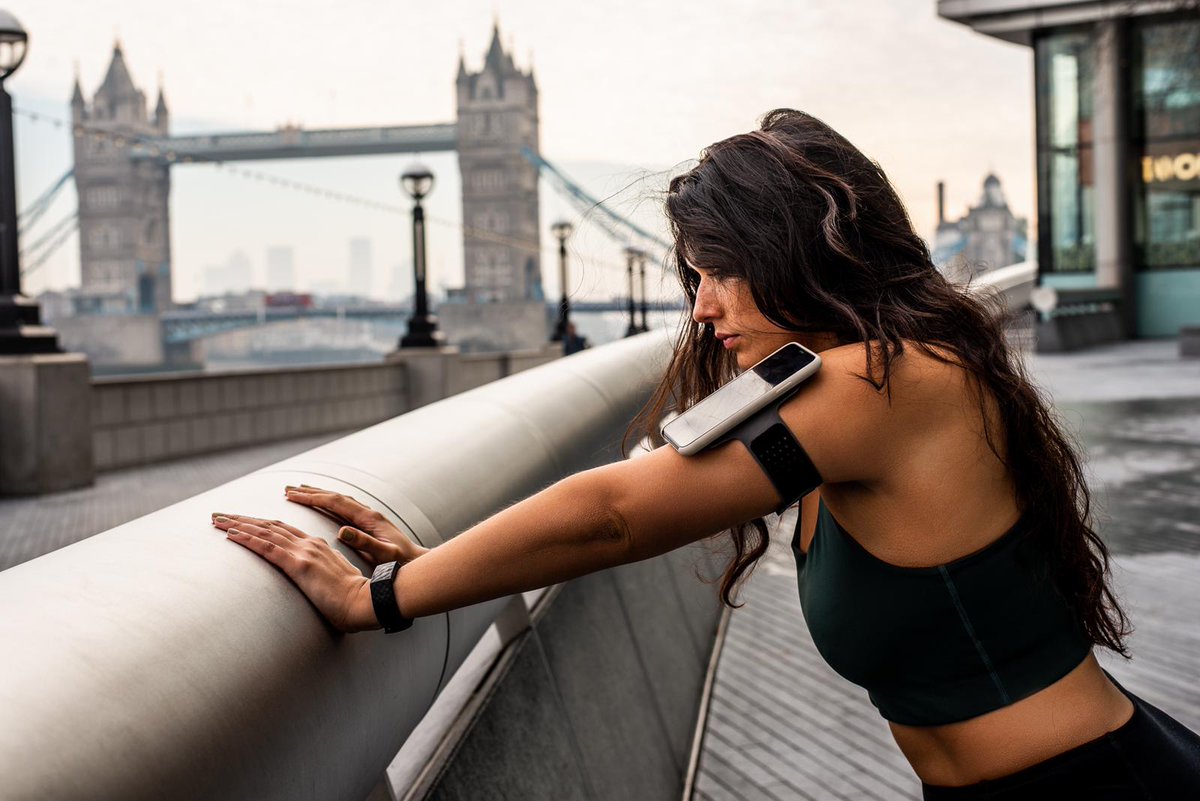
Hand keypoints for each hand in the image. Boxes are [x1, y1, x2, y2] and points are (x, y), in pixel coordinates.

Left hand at [210, 513, 376, 632]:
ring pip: (264, 532)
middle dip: (242, 519)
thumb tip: (309, 577)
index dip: (259, 524)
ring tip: (216, 520)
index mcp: (317, 546)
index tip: (240, 522)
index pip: (282, 530)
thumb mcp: (334, 579)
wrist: (366, 603)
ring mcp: (304, 553)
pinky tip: (231, 536)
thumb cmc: (353, 599)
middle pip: (269, 525)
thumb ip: (320, 572)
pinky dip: (248, 540)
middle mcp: (309, 544)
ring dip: (237, 525)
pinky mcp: (299, 565)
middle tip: (218, 515)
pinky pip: (267, 548)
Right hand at [283, 484, 428, 566]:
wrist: (418, 562)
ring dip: (319, 495)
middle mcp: (368, 513)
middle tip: (288, 489)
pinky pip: (344, 509)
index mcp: (368, 518)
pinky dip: (329, 503)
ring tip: (300, 493)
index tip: (292, 495)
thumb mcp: (384, 554)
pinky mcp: (370, 524)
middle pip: (335, 497)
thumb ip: (365, 543)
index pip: (335, 502)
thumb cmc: (402, 562)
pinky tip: (323, 506)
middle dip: (311, 492)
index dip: (313, 498)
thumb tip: (342, 531)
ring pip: (339, 501)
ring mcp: (369, 517)